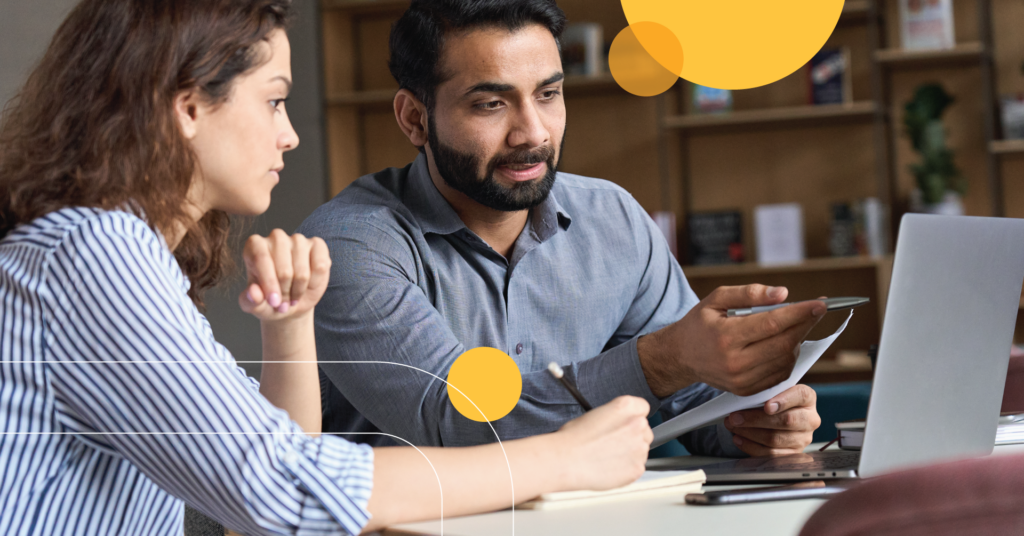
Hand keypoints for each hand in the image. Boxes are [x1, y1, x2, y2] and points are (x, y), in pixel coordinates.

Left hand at [238, 230, 330, 321]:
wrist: (291, 301)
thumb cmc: (269, 300)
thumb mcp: (256, 306)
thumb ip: (250, 301)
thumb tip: (254, 293)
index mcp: (255, 246)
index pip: (261, 259)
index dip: (268, 283)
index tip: (273, 302)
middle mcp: (276, 238)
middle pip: (284, 270)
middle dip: (284, 292)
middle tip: (282, 302)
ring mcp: (298, 240)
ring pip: (302, 272)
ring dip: (299, 290)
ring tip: (292, 296)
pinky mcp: (318, 245)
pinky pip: (320, 267)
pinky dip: (315, 282)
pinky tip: (308, 284)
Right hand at [553, 396, 652, 491]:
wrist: (565, 461)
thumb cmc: (573, 439)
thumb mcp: (594, 414)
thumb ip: (613, 417)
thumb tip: (617, 425)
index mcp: (626, 406)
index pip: (642, 407)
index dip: (632, 417)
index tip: (625, 424)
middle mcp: (637, 425)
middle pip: (645, 430)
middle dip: (632, 436)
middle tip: (613, 443)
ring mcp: (640, 448)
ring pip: (641, 450)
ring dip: (630, 453)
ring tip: (607, 457)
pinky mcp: (637, 468)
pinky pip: (637, 467)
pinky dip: (627, 469)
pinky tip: (609, 467)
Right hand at [638, 284, 825, 396]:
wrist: (680, 356)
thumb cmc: (700, 324)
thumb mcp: (716, 299)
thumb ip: (749, 293)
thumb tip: (783, 294)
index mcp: (725, 336)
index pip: (772, 324)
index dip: (800, 313)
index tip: (820, 304)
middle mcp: (734, 362)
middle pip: (784, 344)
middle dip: (805, 325)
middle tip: (816, 310)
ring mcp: (741, 380)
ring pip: (786, 360)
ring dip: (796, 340)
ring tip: (792, 325)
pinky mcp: (747, 390)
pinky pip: (780, 373)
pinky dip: (788, 356)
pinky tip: (781, 343)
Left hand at [723, 384, 820, 456]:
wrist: (778, 417)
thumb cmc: (772, 400)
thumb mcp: (772, 391)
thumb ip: (764, 391)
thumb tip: (743, 396)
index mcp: (807, 398)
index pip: (800, 395)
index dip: (784, 401)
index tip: (767, 406)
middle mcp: (810, 419)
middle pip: (786, 421)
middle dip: (756, 419)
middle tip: (735, 417)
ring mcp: (803, 439)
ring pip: (775, 438)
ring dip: (749, 433)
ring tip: (732, 426)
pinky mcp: (793, 454)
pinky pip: (770, 454)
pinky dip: (751, 446)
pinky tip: (738, 438)